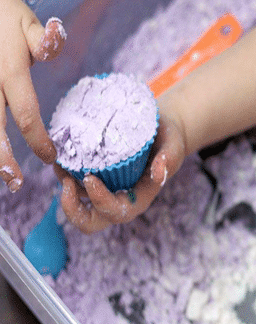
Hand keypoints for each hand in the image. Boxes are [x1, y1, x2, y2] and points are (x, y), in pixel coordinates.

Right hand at [0, 0, 65, 191]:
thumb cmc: (4, 16)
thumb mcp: (27, 23)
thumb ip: (44, 39)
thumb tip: (58, 33)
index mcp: (8, 72)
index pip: (26, 113)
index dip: (38, 139)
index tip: (51, 157)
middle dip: (3, 158)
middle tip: (15, 183)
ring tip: (0, 175)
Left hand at [55, 113, 184, 233]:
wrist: (161, 131)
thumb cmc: (169, 141)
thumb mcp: (174, 147)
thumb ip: (169, 158)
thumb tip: (159, 170)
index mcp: (138, 200)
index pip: (116, 211)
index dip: (100, 200)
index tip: (90, 178)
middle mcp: (119, 201)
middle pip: (90, 222)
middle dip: (73, 211)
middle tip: (67, 184)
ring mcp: (104, 192)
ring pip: (77, 206)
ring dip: (63, 189)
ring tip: (60, 164)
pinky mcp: (94, 179)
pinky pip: (73, 185)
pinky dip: (64, 173)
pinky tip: (62, 154)